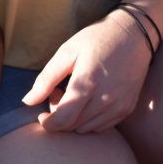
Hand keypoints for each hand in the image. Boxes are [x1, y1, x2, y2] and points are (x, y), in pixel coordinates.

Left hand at [22, 12, 151, 132]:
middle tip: (58, 94)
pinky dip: (89, 120)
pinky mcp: (127, 109)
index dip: (47, 123)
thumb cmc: (97, 39)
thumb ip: (46, 79)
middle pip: (73, 126)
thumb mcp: (67, 52)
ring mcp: (119, 106)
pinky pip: (102, 127)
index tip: (41, 115)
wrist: (134, 34)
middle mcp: (105, 100)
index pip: (63, 120)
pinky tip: (89, 100)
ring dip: (74, 119)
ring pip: (86, 129)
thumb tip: (27, 101)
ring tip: (74, 96)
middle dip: (59, 117)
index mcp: (88, 84)